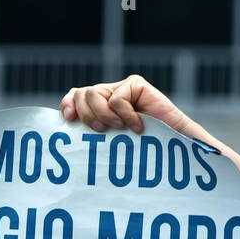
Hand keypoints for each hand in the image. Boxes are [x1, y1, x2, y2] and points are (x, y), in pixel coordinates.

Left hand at [61, 74, 199, 138]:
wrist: (171, 149)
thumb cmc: (140, 153)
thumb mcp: (107, 145)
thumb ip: (90, 134)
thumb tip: (67, 128)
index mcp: (98, 109)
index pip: (74, 97)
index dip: (68, 105)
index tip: (68, 120)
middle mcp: (108, 96)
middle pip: (81, 94)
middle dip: (86, 114)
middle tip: (100, 131)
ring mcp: (122, 89)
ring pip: (94, 94)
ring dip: (103, 115)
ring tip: (118, 129)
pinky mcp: (136, 85)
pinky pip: (117, 99)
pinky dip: (125, 116)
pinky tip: (137, 127)